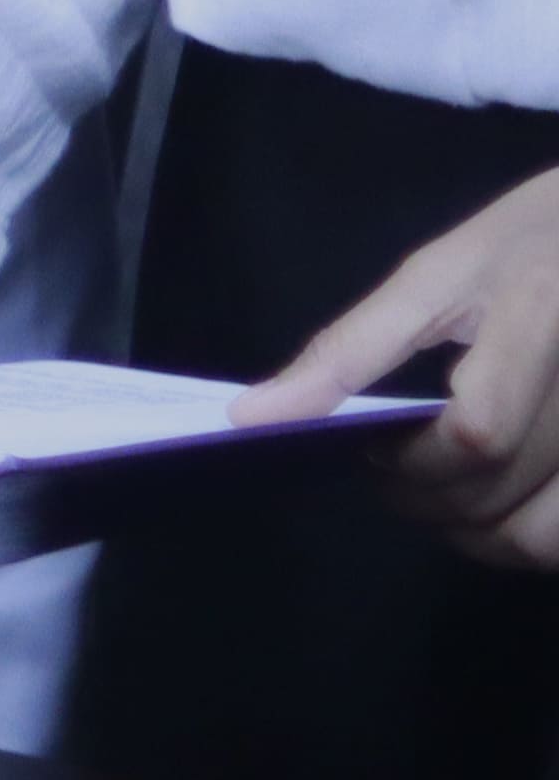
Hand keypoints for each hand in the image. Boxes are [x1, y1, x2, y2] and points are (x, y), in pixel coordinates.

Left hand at [246, 161, 558, 567]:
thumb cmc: (530, 241)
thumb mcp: (438, 273)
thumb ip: (349, 351)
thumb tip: (251, 416)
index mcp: (537, 316)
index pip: (475, 435)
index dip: (409, 460)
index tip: (374, 444)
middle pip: (498, 494)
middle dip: (425, 499)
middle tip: (399, 464)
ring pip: (543, 539)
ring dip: (480, 535)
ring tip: (450, 489)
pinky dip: (533, 534)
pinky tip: (509, 495)